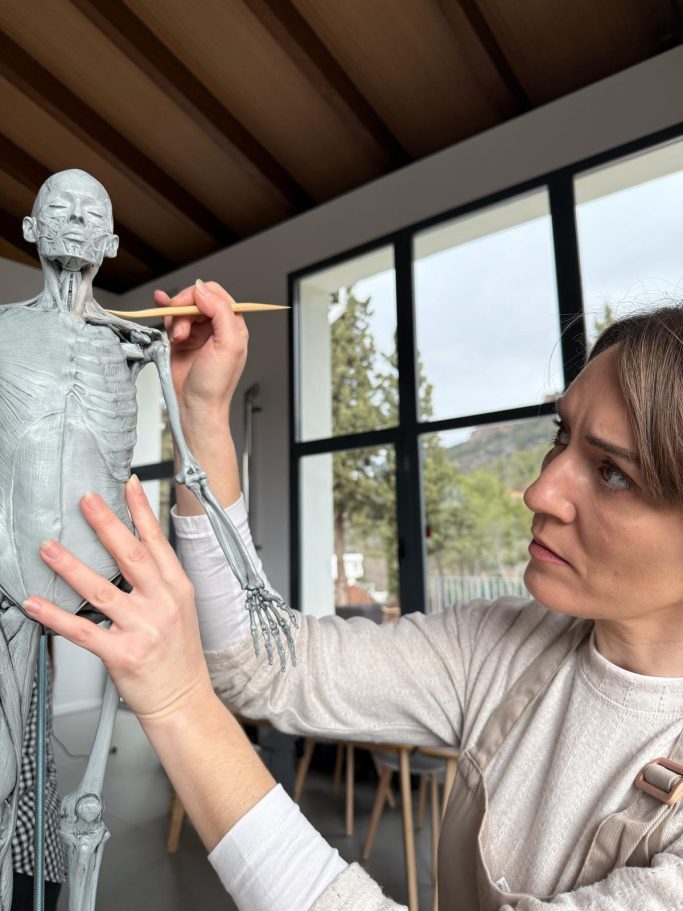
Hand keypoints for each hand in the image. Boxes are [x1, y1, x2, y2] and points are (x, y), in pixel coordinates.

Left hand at [22, 476, 212, 720]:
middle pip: (132, 555)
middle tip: (86, 500)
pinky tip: (36, 603)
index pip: (157, 542)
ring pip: (101, 590)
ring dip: (71, 566)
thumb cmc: (179, 656)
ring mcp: (143, 629)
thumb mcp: (179, 608)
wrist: (183, 699)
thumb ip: (158, 580)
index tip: (127, 486)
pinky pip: (83, 630)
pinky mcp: (122, 654)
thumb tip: (131, 549)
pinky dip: (56, 616)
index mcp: (176, 588)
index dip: (141, 511)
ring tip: (49, 548)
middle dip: (106, 524)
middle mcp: (162, 604)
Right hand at [153, 280, 247, 420]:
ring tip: (177, 337)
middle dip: (185, 308)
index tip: (191, 307)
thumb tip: (203, 290)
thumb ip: (220, 312)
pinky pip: (172, 318)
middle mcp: (216, 327)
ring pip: (182, 308)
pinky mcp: (181, 340)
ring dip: (175, 317)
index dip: (201, 296)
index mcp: (233, 326)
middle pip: (197, 299)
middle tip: (179, 323)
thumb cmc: (215, 384)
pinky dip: (166, 312)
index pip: (217, 295)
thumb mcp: (228, 345)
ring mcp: (198, 333)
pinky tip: (160, 304)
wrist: (195, 406)